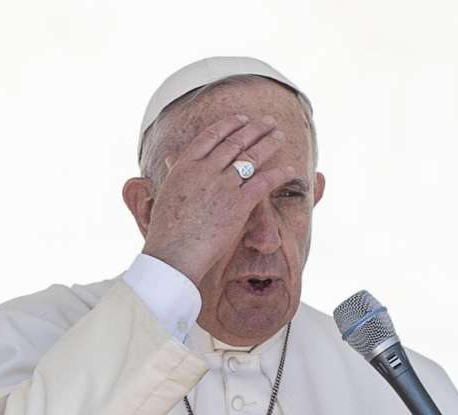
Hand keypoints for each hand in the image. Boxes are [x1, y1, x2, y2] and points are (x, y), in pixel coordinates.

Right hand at [141, 115, 295, 285]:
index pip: (211, 135)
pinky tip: (290, 170)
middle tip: (269, 121)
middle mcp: (205, 169)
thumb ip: (176, 173)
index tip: (242, 119)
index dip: (230, 125)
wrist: (173, 252)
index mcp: (185, 164)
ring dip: (268, 143)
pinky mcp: (238, 204)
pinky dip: (279, 174)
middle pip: (235, 142)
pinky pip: (263, 183)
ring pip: (251, 156)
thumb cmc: (167, 229)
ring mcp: (223, 185)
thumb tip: (172, 159)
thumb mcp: (167, 192)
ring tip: (280, 135)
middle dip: (255, 129)